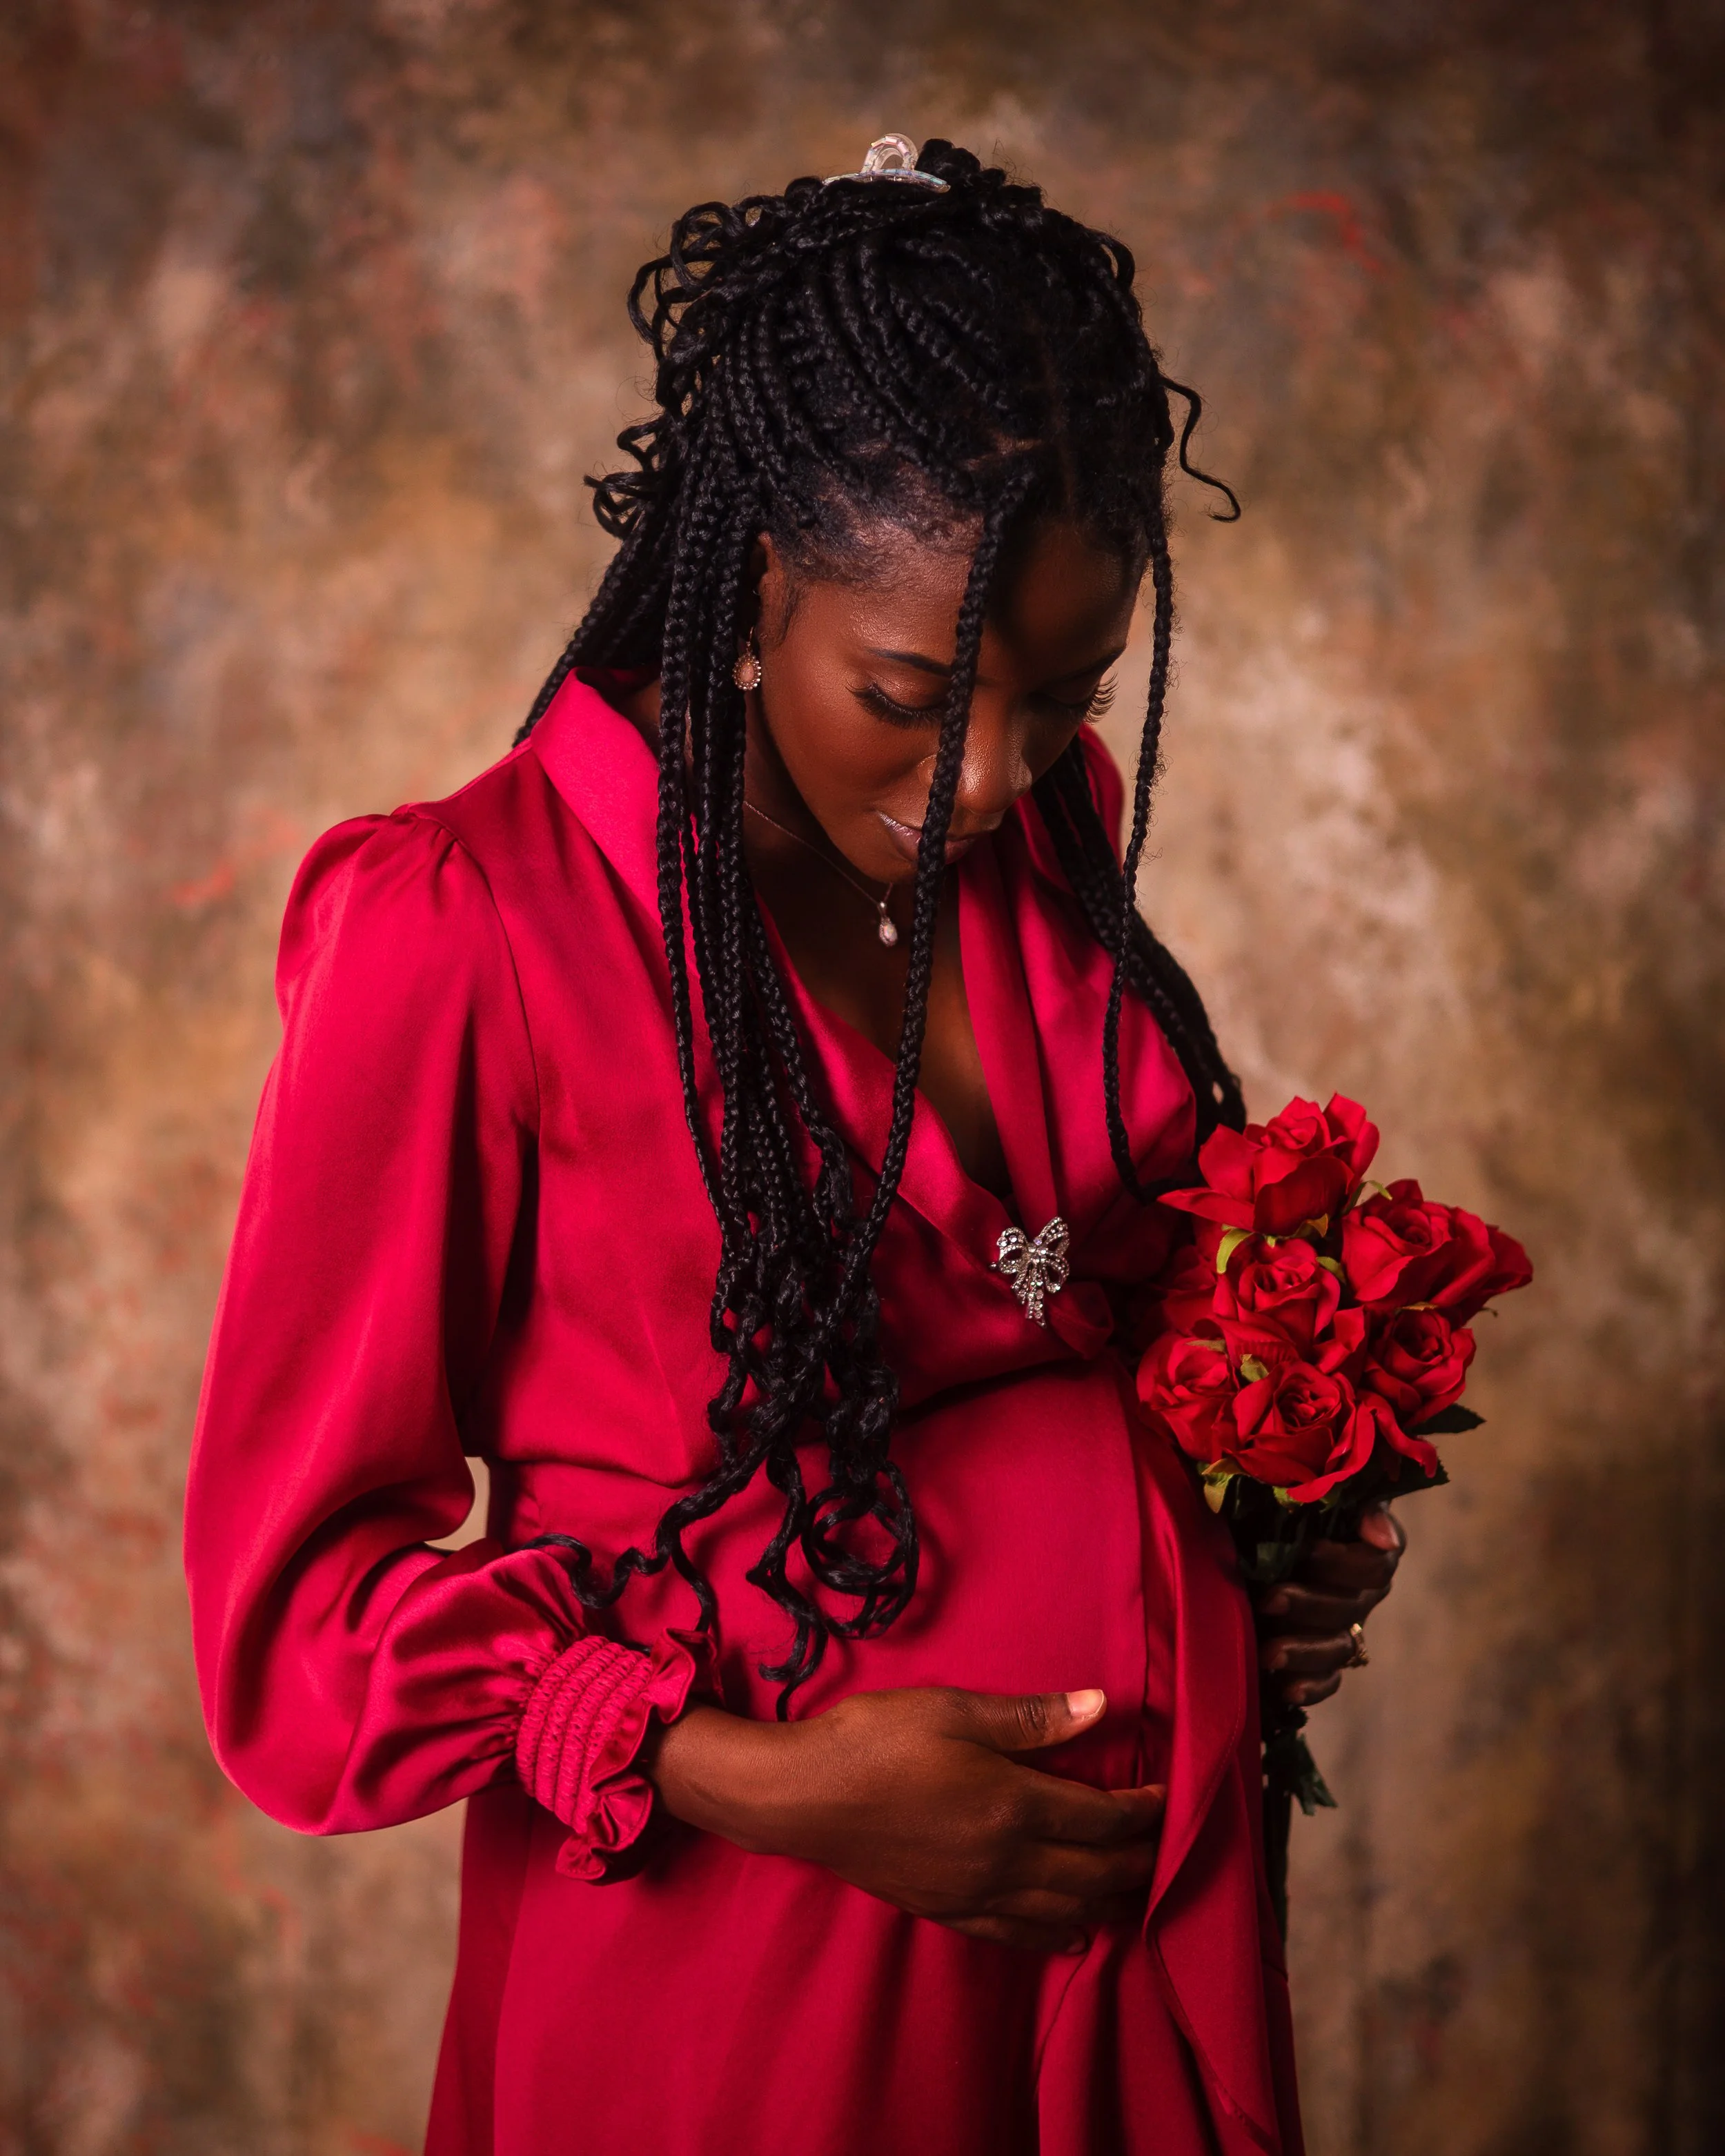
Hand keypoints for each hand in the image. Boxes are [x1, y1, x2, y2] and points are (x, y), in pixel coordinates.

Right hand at [644, 1685, 1164, 1951]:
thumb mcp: (953, 1709)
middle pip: (1098, 1873)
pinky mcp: (950, 1912)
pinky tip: (1075, 1931)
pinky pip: (1021, 1935)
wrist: (802, 1798)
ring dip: (1109, 1898)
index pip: (1104, 1819)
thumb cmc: (875, 1740)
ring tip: (1133, 1882)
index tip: (1167, 1794)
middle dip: (1140, 1859)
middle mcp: (1007, 1860)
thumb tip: (1101, 1707)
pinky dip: (1060, 1933)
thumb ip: (1032, 1717)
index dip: (1145, 1811)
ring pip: (1068, 1911)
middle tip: (1166, 1842)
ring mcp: (979, 1894)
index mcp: (1014, 1804)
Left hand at [1253, 1502, 1405, 1709]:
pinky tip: (1285, 1688)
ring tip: (1268, 1653)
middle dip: (1311, 1604)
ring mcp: (1340, 1625)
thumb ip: (1332, 1492)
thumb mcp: (1287, 1487)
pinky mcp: (1318, 1658)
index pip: (1376, 1563)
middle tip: (1270, 1600)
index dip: (1347, 1562)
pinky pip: (1328, 1680)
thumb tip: (1383, 1533)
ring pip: (1340, 1646)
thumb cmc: (1264, 1503)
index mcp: (1358, 1546)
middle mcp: (1357, 1589)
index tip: (1312, 1550)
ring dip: (1305, 1650)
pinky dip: (1310, 1686)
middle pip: (1353, 1607)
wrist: (1237, 1533)